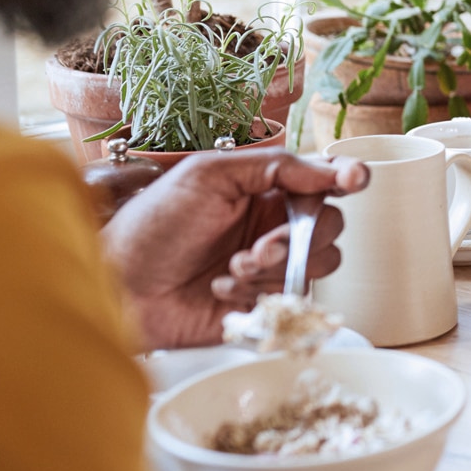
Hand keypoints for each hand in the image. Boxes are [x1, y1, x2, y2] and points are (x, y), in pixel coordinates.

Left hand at [100, 150, 369, 350]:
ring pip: (318, 264)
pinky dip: (260, 294)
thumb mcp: (209, 174)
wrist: (117, 285)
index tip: (353, 181)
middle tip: (261, 245)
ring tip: (234, 269)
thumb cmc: (152, 224)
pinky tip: (222, 290)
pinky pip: (291, 299)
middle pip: (330, 225)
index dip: (344, 179)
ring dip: (278, 266)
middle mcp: (272, 226)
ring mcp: (268, 267)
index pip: (321, 180)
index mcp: (263, 189)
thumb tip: (331, 166)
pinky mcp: (261, 305)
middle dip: (301, 236)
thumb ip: (275, 165)